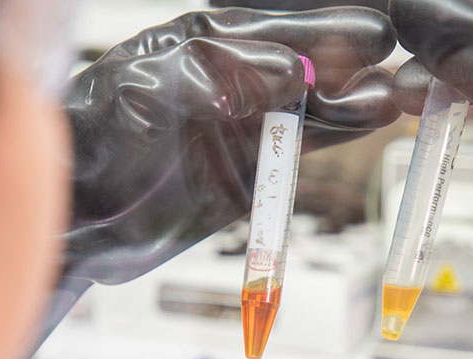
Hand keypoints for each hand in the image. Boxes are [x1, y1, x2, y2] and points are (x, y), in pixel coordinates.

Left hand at [62, 7, 399, 284]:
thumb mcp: (152, 90)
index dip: (324, 27)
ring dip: (351, 100)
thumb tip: (292, 70)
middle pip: (305, 63)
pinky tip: (367, 120)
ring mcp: (241, 126)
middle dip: (348, 61)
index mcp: (201, 44)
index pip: (275, 27)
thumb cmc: (96, 139)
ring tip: (393, 97)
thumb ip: (219, 73)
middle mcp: (229, 81)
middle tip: (392, 61)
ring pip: (311, 106)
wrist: (79, 216)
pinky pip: (301, 148)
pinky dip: (335, 135)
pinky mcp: (248, 171)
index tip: (370, 31)